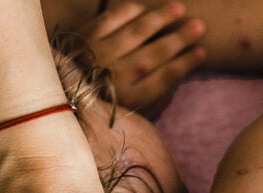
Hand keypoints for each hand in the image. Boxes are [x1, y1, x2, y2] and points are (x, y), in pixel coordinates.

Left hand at [78, 1, 205, 116]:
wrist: (60, 92)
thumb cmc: (106, 102)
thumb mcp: (132, 112)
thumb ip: (156, 100)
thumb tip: (178, 79)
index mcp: (130, 98)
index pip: (164, 79)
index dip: (185, 64)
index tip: (202, 51)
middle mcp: (116, 76)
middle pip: (154, 54)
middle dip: (179, 39)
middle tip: (199, 26)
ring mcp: (100, 53)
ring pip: (136, 32)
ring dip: (160, 18)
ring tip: (179, 8)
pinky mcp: (86, 35)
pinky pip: (113, 17)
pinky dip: (131, 10)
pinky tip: (146, 9)